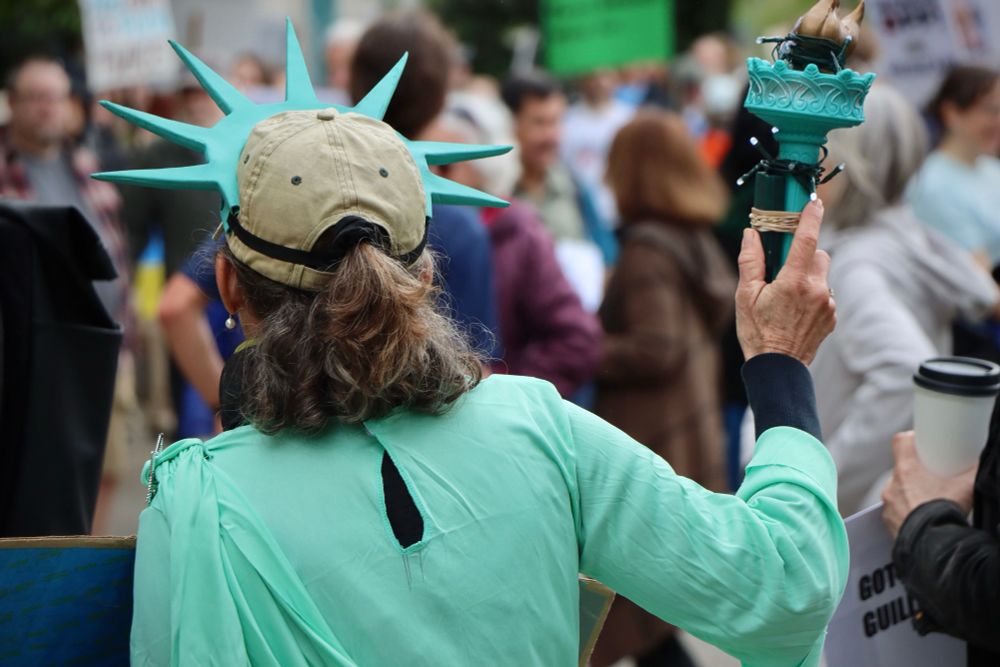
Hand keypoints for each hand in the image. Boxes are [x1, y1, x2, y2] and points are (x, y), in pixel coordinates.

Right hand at [736, 200, 835, 364]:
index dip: (811, 217)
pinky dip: (812, 295)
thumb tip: (751, 234)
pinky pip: (824, 294)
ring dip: (807, 276)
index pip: (807, 239)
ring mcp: (828, 304)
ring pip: (821, 275)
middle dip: (803, 254)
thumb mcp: (745, 296)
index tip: (814, 202)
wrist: (778, 369)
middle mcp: (817, 290)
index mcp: (794, 281)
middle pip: (818, 255)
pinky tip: (794, 311)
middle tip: (782, 268)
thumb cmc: (757, 333)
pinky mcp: (832, 316)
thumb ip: (751, 261)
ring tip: (786, 297)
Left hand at [881, 431, 976, 537]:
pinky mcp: (887, 521)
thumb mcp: (966, 487)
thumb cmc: (944, 513)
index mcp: (907, 470)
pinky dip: (906, 511)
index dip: (912, 440)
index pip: (901, 442)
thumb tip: (982, 462)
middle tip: (934, 478)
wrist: (932, 545)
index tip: (923, 444)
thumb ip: (973, 471)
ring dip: (911, 493)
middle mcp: (893, 485)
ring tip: (930, 501)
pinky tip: (922, 517)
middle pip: (901, 468)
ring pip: (898, 490)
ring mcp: (888, 504)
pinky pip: (895, 511)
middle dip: (917, 472)